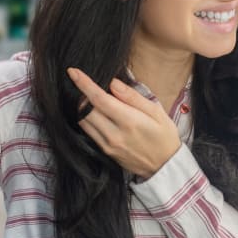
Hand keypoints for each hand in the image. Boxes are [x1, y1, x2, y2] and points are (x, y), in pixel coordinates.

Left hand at [67, 67, 182, 180]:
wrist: (164, 166)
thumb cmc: (163, 136)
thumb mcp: (156, 112)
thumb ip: (133, 97)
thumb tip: (113, 83)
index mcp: (129, 121)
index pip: (99, 99)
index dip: (84, 84)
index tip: (73, 72)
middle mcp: (114, 134)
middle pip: (85, 109)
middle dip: (81, 93)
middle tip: (86, 83)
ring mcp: (107, 144)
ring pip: (83, 121)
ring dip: (81, 106)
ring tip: (91, 97)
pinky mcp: (105, 151)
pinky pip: (88, 131)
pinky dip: (86, 118)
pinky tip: (95, 112)